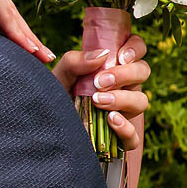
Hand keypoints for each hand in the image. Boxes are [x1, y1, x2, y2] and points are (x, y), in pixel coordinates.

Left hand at [51, 33, 152, 152]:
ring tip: (98, 101)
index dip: (135, 49)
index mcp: (112, 68)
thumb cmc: (55, 98)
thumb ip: (74, 62)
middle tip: (100, 82)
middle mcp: (123, 87)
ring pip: (142, 101)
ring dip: (123, 99)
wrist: (43, 129)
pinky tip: (111, 120)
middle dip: (125, 74)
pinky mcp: (119, 139)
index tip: (120, 56)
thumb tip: (102, 54)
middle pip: (143, 72)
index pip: (136, 50)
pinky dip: (126, 128)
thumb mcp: (59, 77)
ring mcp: (124, 112)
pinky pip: (134, 137)